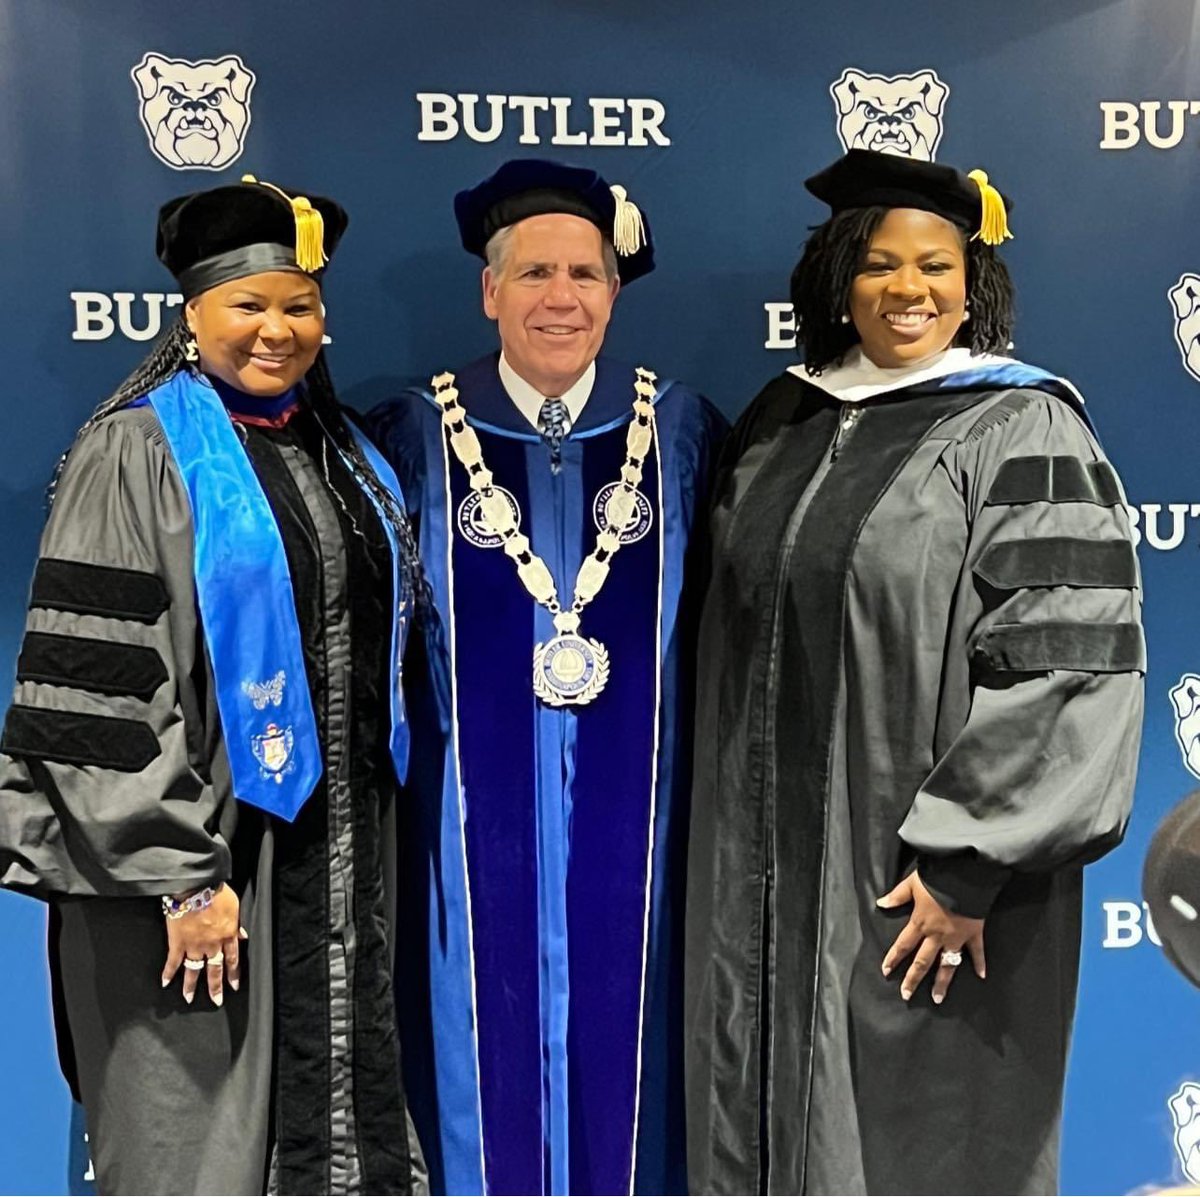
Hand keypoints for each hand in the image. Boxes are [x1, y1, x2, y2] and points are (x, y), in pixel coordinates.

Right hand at [160, 883, 246, 1005]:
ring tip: (188, 999)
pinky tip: (164, 983)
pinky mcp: (177, 943)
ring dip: (191, 985)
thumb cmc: (217, 893)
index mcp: (227, 935)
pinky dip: (168, 972)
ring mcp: (194, 946)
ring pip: (194, 970)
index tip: (233, 986)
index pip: (232, 959)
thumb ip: (238, 924)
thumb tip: (244, 936)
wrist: (196, 889)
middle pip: (215, 970)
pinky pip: (172, 961)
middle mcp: (212, 945)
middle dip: (215, 987)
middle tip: (216, 1000)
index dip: (233, 974)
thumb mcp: (235, 907)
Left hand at [877, 871, 984, 1004]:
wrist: (965, 876)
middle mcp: (937, 935)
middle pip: (922, 962)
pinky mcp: (974, 933)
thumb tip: (880, 903)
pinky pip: (977, 952)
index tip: (886, 972)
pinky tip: (981, 976)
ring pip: (948, 965)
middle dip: (913, 979)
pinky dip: (980, 963)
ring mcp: (956, 937)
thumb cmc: (936, 878)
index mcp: (920, 923)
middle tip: (906, 995)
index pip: (903, 945)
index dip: (893, 958)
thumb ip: (897, 895)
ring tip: (937, 999)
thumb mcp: (912, 884)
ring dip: (942, 982)